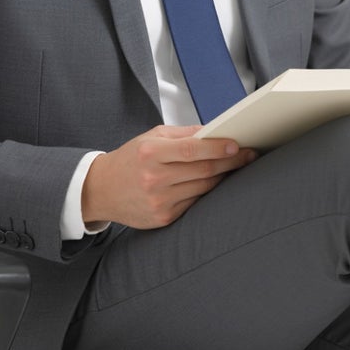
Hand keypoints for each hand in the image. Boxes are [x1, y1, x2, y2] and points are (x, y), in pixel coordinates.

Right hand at [81, 125, 256, 228]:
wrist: (102, 190)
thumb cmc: (129, 160)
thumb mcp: (151, 137)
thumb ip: (183, 134)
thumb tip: (214, 131)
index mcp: (150, 153)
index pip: (192, 149)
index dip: (218, 147)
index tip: (236, 145)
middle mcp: (154, 178)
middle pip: (203, 170)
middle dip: (230, 162)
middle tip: (247, 155)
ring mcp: (159, 200)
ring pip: (203, 187)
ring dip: (223, 177)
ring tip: (235, 167)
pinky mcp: (163, 217)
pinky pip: (195, 203)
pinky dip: (208, 192)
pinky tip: (216, 182)